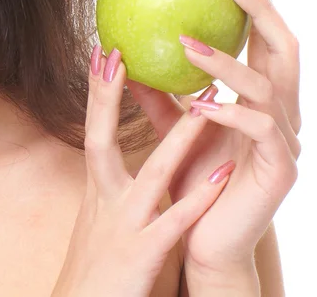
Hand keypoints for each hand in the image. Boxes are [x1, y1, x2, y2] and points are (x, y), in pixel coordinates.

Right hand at [51, 47, 236, 296]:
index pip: (94, 129)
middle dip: (106, 96)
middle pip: (100, 138)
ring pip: (152, 173)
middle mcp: (105, 198)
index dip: (97, 92)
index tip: (103, 53)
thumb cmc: (94, 262)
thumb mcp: (97, 215)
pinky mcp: (142, 254)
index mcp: (98, 188)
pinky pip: (175, 221)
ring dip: (177, 137)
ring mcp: (123, 224)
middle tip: (117, 54)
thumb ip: (110, 182)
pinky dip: (198, 195)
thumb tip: (117, 151)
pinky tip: (223, 170)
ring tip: (204, 104)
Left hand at [125, 0, 300, 274]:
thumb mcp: (173, 128)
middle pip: (285, 45)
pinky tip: (201, 106)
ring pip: (272, 86)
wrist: (205, 240)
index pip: (263, 35)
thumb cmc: (193, 180)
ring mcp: (286, 141)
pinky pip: (261, 131)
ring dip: (229, 62)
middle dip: (261, 6)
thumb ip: (158, 94)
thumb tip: (122, 55)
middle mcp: (282, 111)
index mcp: (261, 96)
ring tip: (189, 46)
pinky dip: (230, 114)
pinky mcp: (280, 171)